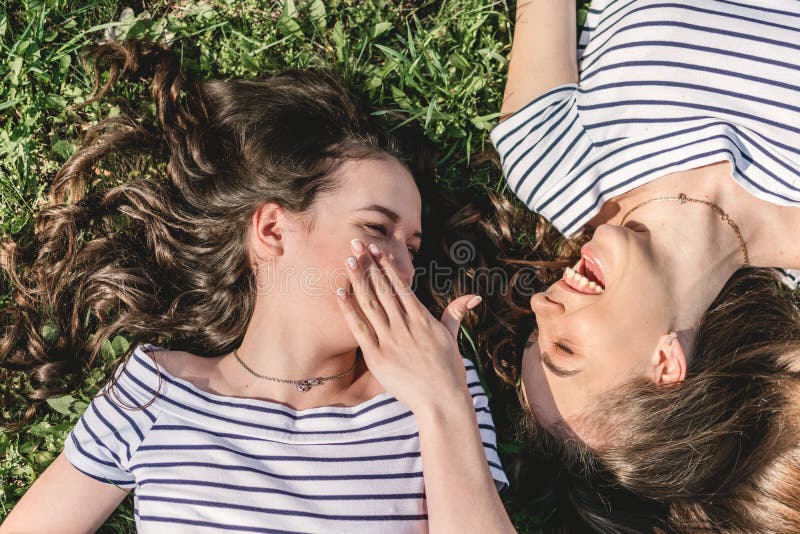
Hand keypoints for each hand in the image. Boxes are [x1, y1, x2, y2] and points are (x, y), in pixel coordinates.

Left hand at [335, 238, 482, 412]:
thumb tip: (475, 297)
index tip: (376, 250)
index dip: (386, 266)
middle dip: (369, 265)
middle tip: (356, 244)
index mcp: (422, 318)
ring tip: (349, 260)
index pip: (400, 285)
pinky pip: (359, 328)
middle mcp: (404, 325)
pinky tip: (340, 292)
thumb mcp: (452, 337)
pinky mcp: (377, 356)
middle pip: (382, 289)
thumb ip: (456, 313)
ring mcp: (390, 340)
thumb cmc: (448, 370)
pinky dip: (349, 309)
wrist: (441, 401)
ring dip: (358, 280)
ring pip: (370, 303)